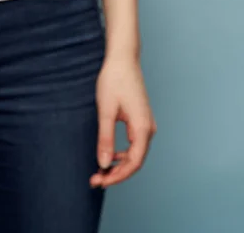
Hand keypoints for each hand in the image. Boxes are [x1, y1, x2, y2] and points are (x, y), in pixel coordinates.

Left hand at [90, 56, 156, 187]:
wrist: (123, 60)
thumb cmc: (114, 81)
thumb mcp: (105, 111)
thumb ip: (105, 138)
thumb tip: (103, 163)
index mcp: (142, 128)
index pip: (134, 162)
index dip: (118, 176)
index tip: (100, 182)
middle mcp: (148, 129)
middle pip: (135, 161)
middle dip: (116, 173)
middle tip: (95, 180)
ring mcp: (146, 125)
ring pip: (135, 154)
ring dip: (118, 165)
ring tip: (99, 171)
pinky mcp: (140, 121)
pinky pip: (134, 145)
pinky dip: (121, 154)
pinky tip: (108, 155)